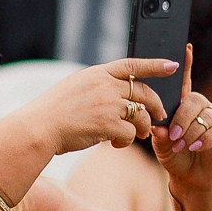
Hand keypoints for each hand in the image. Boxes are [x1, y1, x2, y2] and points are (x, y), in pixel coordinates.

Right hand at [19, 57, 172, 155]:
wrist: (39, 128)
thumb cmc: (53, 112)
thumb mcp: (75, 88)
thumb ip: (98, 87)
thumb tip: (121, 97)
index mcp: (97, 73)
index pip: (132, 65)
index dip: (155, 65)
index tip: (172, 65)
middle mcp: (106, 85)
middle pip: (145, 92)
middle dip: (156, 106)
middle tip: (158, 116)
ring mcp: (109, 104)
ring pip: (142, 115)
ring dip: (143, 127)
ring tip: (137, 136)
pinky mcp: (109, 124)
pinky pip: (131, 133)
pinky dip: (126, 142)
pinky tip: (115, 145)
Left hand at [148, 48, 211, 195]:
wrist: (190, 178)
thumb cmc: (174, 155)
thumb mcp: (160, 144)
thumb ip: (158, 133)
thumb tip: (156, 127)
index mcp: (183, 105)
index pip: (185, 81)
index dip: (186, 65)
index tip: (185, 47)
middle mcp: (201, 108)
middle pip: (194, 101)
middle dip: (181, 119)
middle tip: (171, 136)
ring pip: (204, 117)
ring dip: (189, 133)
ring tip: (181, 146)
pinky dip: (202, 140)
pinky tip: (195, 148)